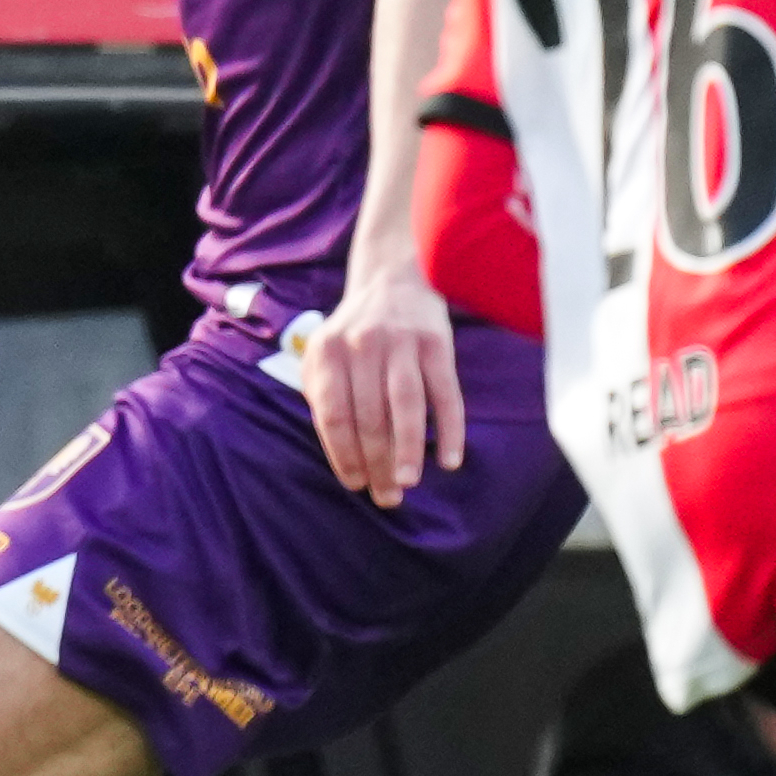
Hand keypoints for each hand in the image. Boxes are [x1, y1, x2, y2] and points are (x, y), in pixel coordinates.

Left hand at [302, 258, 465, 504]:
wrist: (395, 277)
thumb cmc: (356, 332)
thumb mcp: (327, 355)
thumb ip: (325, 396)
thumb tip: (344, 456)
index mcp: (328, 353)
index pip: (334, 416)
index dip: (344, 455)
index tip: (356, 485)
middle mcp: (361, 345)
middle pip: (369, 417)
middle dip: (377, 463)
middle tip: (387, 497)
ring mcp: (401, 342)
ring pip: (404, 406)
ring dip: (406, 450)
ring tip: (407, 484)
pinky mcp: (437, 342)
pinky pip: (446, 393)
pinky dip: (450, 429)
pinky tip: (450, 461)